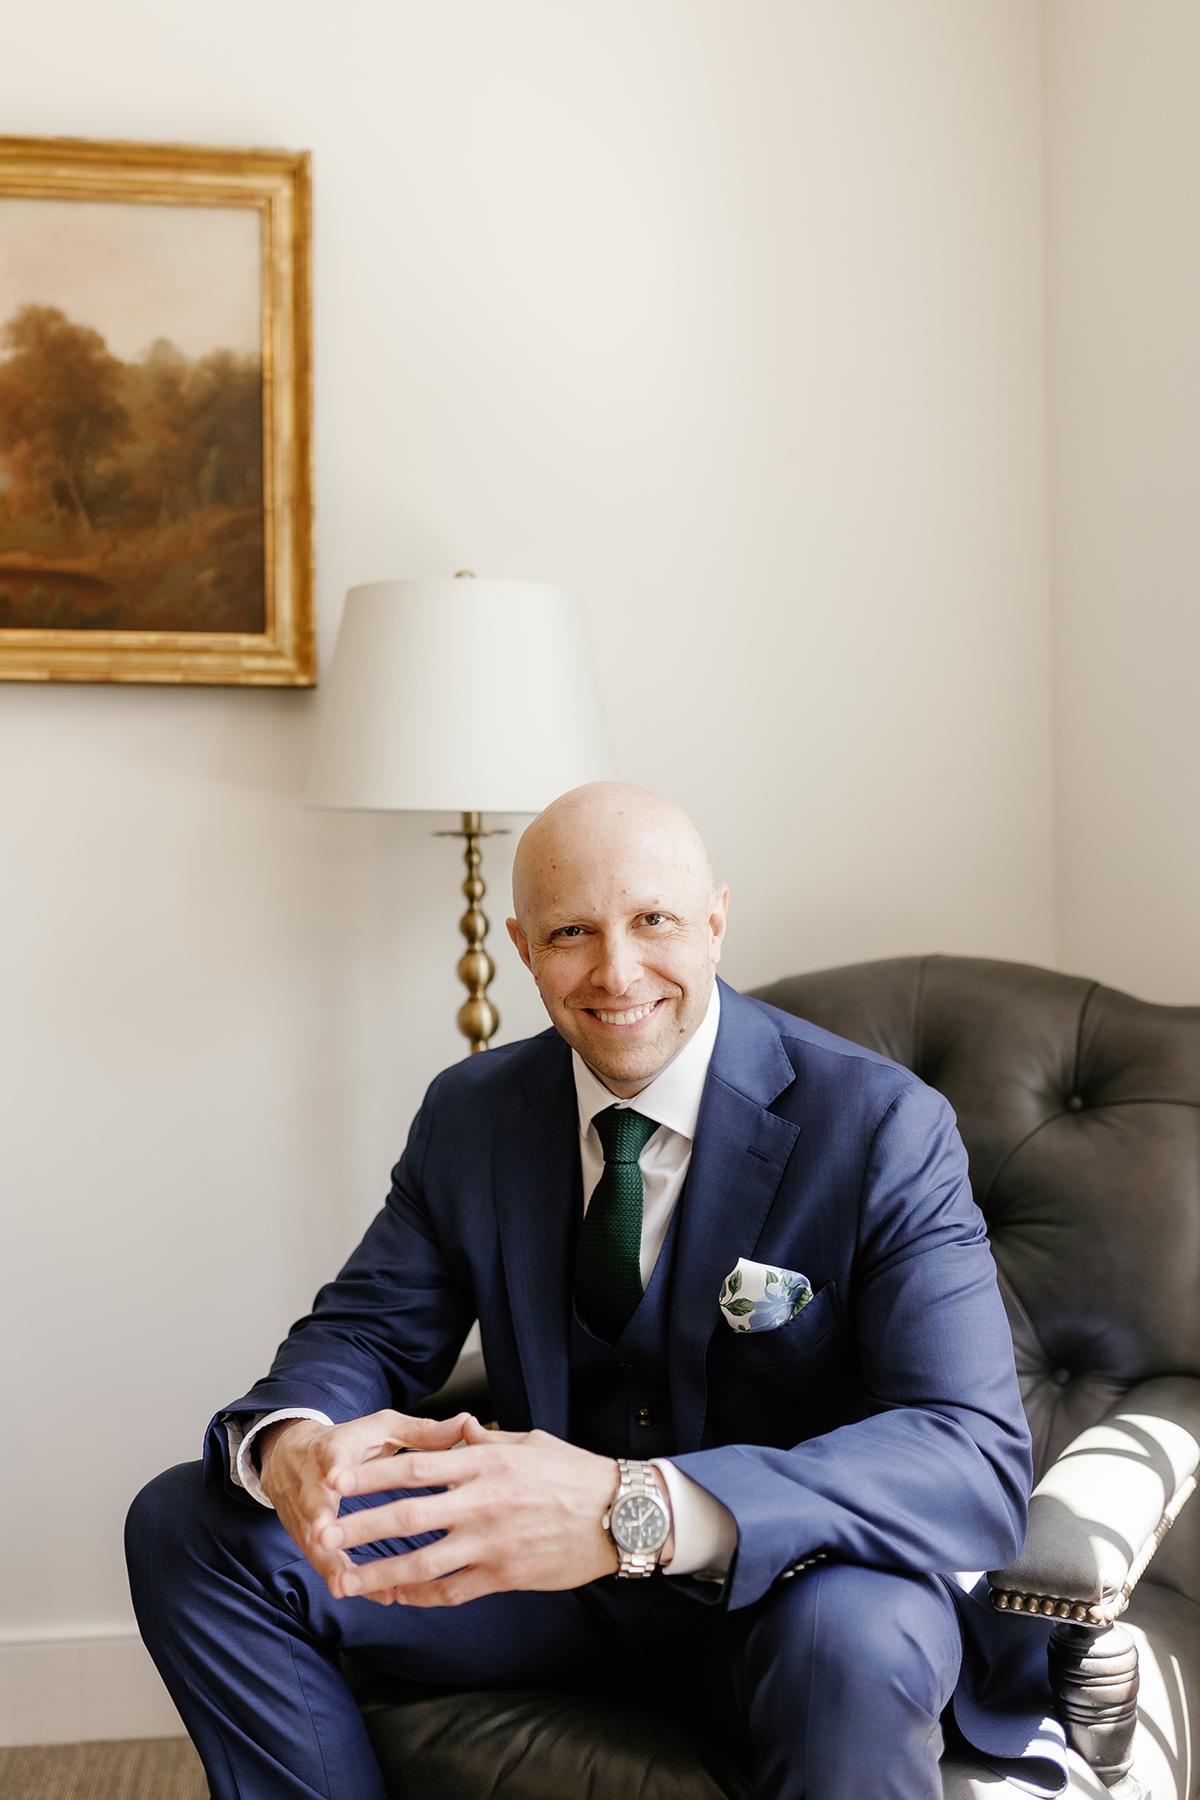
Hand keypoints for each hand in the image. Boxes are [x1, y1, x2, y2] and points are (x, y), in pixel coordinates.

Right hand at [257, 1408, 475, 1603]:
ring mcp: (304, 1512)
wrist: (290, 1455)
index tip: (336, 1479)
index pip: (332, 1456)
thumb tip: (466, 1424)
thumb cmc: (350, 1442)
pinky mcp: (304, 1536)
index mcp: (336, 1449)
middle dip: (318, 1521)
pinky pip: (322, 1561)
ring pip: (313, 1540)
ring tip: (347, 1585)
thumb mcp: (382, 1429)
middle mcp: (313, 1481)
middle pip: (313, 1502)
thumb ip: (422, 1432)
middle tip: (326, 1537)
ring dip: (330, 1562)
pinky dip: (344, 1577)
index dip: (333, 1468)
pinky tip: (376, 1594)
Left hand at [315, 1419, 647, 1606]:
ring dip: (378, 1573)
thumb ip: (487, 1440)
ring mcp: (490, 1543)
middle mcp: (481, 1503)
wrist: (618, 1514)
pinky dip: (420, 1596)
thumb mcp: (529, 1442)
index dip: (371, 1474)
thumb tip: (459, 1432)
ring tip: (343, 1580)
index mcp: (484, 1463)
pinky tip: (396, 1597)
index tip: (337, 1478)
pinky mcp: (503, 1575)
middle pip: (407, 1515)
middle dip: (360, 1525)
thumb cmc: (574, 1471)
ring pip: (422, 1562)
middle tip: (321, 1532)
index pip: (415, 1466)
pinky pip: (452, 1591)